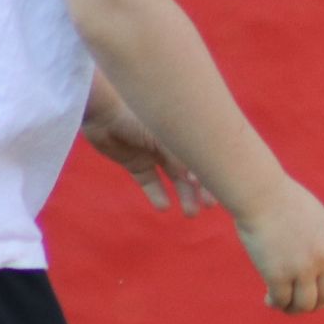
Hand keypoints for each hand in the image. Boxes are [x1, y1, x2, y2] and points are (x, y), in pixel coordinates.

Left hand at [81, 89, 213, 216]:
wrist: (102, 109)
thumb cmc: (137, 117)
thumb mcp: (165, 138)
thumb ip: (181, 159)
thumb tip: (198, 180)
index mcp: (182, 129)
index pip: (204, 155)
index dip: (213, 174)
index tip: (222, 192)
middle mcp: (169, 141)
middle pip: (191, 168)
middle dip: (201, 188)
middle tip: (208, 206)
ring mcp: (151, 151)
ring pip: (172, 177)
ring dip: (183, 195)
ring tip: (189, 213)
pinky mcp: (133, 161)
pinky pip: (148, 180)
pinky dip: (156, 194)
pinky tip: (163, 206)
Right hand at [233, 181, 323, 313]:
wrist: (260, 193)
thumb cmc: (281, 199)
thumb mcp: (314, 216)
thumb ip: (320, 238)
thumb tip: (316, 265)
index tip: (321, 294)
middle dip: (315, 304)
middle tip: (299, 304)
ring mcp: (303, 267)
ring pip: (305, 304)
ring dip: (294, 309)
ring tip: (283, 304)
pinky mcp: (278, 275)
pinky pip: (282, 300)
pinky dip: (276, 303)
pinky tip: (269, 299)